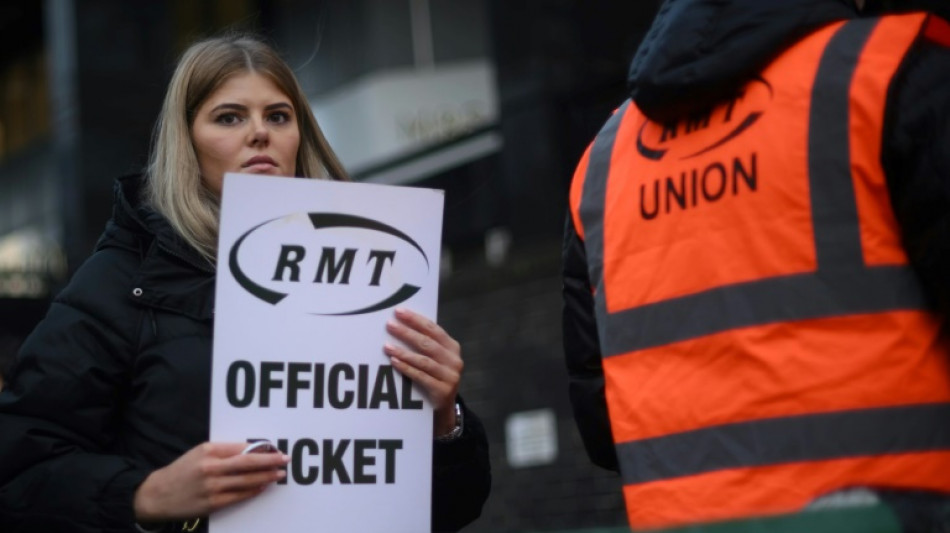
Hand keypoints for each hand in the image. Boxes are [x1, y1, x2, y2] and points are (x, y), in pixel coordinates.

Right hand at [134, 442, 288, 520]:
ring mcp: (212, 486)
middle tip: (284, 459)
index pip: (241, 447)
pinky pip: (239, 496)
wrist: (158, 494)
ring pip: (247, 480)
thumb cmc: (182, 471)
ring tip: (278, 474)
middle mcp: (211, 467)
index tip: (274, 448)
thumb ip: (223, 451)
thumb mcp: (199, 453)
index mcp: (208, 451)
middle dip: (269, 461)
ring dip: (266, 477)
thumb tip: (250, 450)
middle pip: (248, 462)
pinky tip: (263, 486)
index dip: (260, 448)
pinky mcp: (212, 503)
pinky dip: (253, 490)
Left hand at [384, 307, 462, 436]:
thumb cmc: (434, 377)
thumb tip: (400, 324)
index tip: (399, 312)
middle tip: (390, 325)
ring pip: (424, 360)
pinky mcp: (443, 391)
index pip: (433, 329)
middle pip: (428, 343)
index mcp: (452, 347)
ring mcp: (451, 376)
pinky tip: (394, 361)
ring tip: (387, 346)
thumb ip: (425, 344)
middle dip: (407, 332)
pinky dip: (407, 368)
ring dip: (404, 352)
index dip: (416, 320)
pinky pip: (421, 377)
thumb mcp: (435, 359)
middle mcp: (454, 360)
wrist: (444, 408)